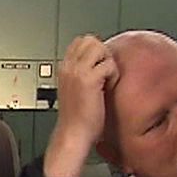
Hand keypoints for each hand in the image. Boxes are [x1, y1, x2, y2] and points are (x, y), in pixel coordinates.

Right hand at [47, 35, 119, 176]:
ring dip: (107, 61)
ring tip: (106, 79)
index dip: (93, 50)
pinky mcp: (89, 80)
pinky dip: (113, 74)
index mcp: (63, 69)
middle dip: (102, 52)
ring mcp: (77, 72)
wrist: (73, 136)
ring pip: (98, 47)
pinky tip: (108, 88)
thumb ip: (81, 76)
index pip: (79, 42)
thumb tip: (97, 67)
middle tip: (104, 72)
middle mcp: (69, 68)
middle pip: (89, 40)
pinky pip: (108, 64)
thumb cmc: (77, 120)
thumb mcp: (74, 92)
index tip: (99, 68)